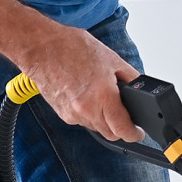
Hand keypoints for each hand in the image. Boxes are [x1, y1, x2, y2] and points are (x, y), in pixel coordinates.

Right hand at [15, 24, 145, 142]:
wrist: (42, 48)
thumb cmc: (72, 48)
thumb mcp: (111, 58)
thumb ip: (129, 77)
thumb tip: (139, 89)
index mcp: (103, 96)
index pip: (123, 129)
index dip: (134, 134)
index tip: (138, 132)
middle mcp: (87, 110)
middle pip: (110, 134)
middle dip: (119, 127)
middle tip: (123, 114)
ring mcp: (73, 114)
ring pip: (95, 127)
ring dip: (103, 119)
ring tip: (101, 96)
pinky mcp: (63, 114)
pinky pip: (82, 120)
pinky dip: (88, 113)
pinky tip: (86, 94)